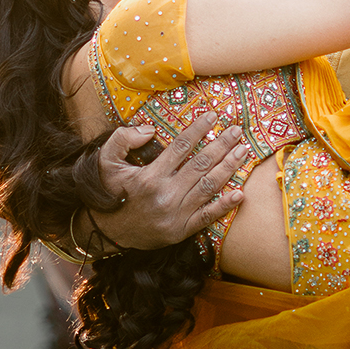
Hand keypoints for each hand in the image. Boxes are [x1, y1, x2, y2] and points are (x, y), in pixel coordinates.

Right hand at [93, 111, 255, 248]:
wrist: (109, 232)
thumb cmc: (111, 192)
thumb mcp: (106, 162)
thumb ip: (122, 139)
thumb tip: (149, 130)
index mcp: (150, 176)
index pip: (181, 147)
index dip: (198, 130)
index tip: (213, 116)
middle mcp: (166, 194)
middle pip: (201, 164)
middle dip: (222, 145)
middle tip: (237, 130)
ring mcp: (176, 214)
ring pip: (208, 186)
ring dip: (229, 168)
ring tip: (243, 151)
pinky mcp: (182, 230)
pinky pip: (207, 217)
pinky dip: (225, 205)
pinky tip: (240, 193)